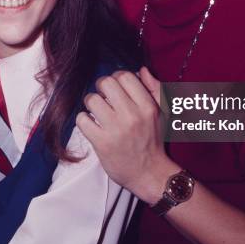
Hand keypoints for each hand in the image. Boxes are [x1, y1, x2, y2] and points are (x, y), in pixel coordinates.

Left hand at [76, 67, 177, 202]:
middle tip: (104, 97)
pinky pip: (82, 119)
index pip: (124, 76)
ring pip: (91, 100)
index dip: (116, 78)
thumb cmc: (154, 141)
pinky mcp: (102, 143)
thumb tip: (141, 70)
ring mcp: (116, 130)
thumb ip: (154, 88)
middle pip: (105, 83)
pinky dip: (83, 120)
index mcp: (147, 106)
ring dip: (91, 104)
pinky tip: (91, 125)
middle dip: (101, 87)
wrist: (149, 174)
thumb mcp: (162, 112)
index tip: (115, 88)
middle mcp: (132, 116)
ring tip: (97, 112)